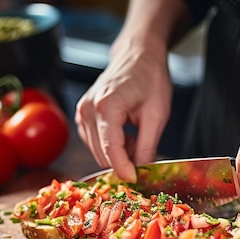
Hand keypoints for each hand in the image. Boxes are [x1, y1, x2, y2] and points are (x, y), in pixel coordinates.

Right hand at [75, 40, 172, 182]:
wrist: (138, 56)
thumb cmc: (150, 78)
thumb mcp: (157, 115)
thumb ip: (147, 146)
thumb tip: (141, 171)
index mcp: (107, 106)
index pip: (110, 150)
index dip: (123, 170)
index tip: (136, 180)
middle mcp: (88, 109)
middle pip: (102, 154)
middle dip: (124, 162)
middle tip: (145, 154)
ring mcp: (82, 112)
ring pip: (98, 152)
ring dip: (118, 154)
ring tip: (136, 137)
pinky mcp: (82, 116)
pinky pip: (94, 143)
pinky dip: (111, 146)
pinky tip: (126, 133)